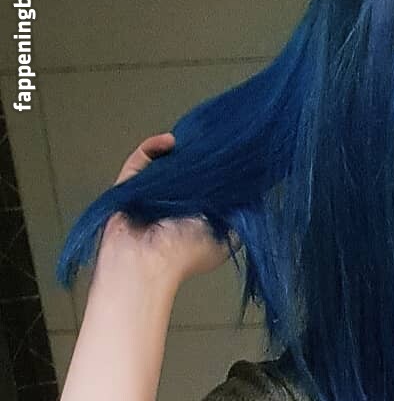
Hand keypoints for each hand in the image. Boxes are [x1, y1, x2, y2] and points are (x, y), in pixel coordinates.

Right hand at [100, 132, 239, 285]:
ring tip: (194, 139)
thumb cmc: (186, 254)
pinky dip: (154, 147)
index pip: (210, 190)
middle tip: (212, 142)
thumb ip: (240, 218)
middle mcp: (175, 206)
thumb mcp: (228, 238)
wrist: (147, 261)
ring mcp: (152, 194)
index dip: (220, 174)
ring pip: (165, 163)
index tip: (233, 157)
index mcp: (198, 218)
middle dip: (199, 157)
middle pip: (188, 173)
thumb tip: (253, 196)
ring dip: (179, 151)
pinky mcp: (131, 184)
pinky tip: (170, 142)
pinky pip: (141, 160)